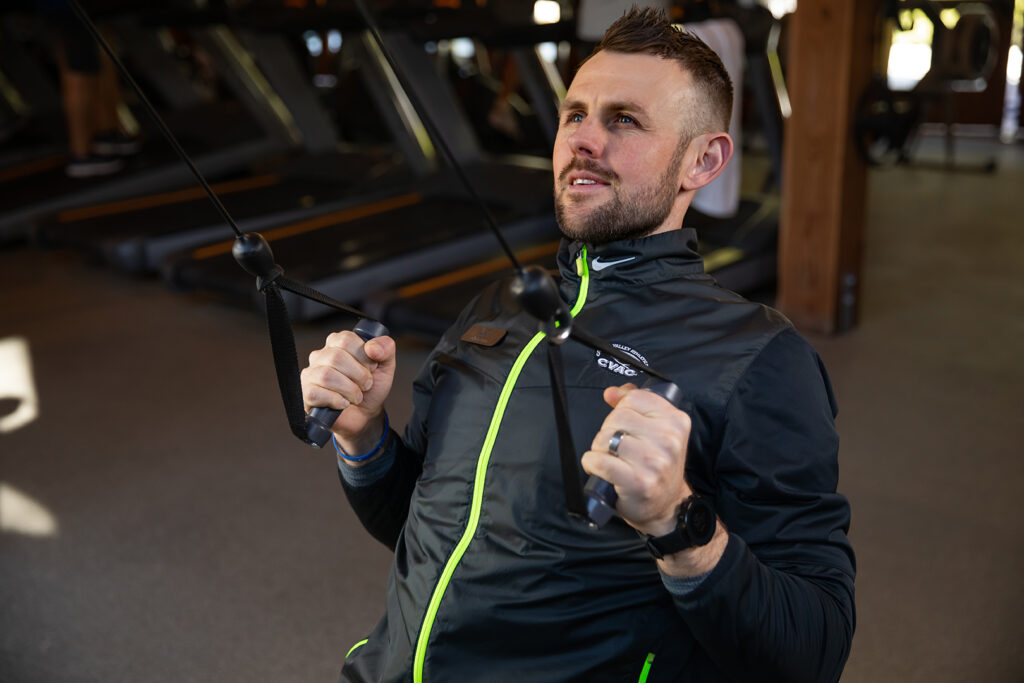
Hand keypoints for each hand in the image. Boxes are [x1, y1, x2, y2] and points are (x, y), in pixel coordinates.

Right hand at [301, 331, 395, 454]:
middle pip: (336, 357)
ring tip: (357, 396)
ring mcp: (310, 375)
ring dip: (349, 389)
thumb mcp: (385, 366)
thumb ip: (385, 348)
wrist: (365, 415)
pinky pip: (315, 393)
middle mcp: (320, 356)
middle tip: (366, 385)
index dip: (363, 356)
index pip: (345, 339)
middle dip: (359, 375)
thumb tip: (372, 347)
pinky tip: (344, 403)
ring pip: (326, 376)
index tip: (371, 368)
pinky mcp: (306, 394)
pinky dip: (336, 400)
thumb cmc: (371, 388)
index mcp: (337, 343)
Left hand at [581, 383, 692, 536]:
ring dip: (599, 449)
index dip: (621, 410)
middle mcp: (669, 440)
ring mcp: (654, 461)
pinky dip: (592, 463)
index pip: (635, 398)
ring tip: (610, 458)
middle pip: (617, 417)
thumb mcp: (656, 431)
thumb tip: (611, 392)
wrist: (667, 506)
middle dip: (609, 431)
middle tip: (616, 447)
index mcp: (676, 421)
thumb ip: (635, 405)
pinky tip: (599, 468)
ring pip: (606, 438)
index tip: (623, 424)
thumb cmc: (657, 466)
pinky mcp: (638, 482)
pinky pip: (600, 461)